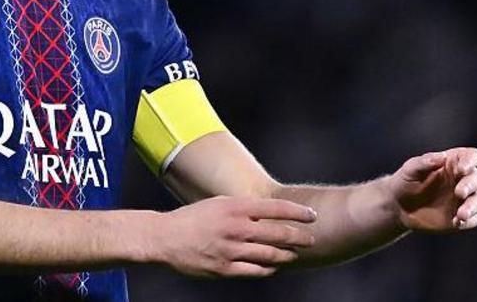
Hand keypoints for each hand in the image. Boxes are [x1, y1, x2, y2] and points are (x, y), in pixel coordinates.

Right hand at [152, 195, 317, 277]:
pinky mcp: (224, 269)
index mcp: (234, 207)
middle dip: (299, 237)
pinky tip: (274, 266)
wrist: (164, 238)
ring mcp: (230, 250)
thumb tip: (268, 213)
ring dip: (286, 254)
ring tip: (295, 253)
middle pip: (278, 233)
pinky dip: (268, 269)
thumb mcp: (218, 204)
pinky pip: (255, 271)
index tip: (312, 216)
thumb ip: (243, 208)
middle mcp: (235, 228)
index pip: (275, 208)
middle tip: (311, 239)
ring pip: (270, 255)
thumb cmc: (193, 218)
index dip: (298, 212)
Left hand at [386, 147, 476, 232]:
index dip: (471, 160)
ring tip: (461, 215)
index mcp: (452, 163)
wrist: (399, 207)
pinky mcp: (461, 216)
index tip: (462, 169)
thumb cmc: (405, 182)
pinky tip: (456, 222)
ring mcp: (463, 199)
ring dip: (473, 206)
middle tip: (459, 193)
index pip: (471, 156)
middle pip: (476, 178)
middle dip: (470, 185)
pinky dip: (469, 221)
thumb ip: (424, 162)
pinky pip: (473, 219)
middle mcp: (461, 180)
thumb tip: (442, 156)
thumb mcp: (410, 169)